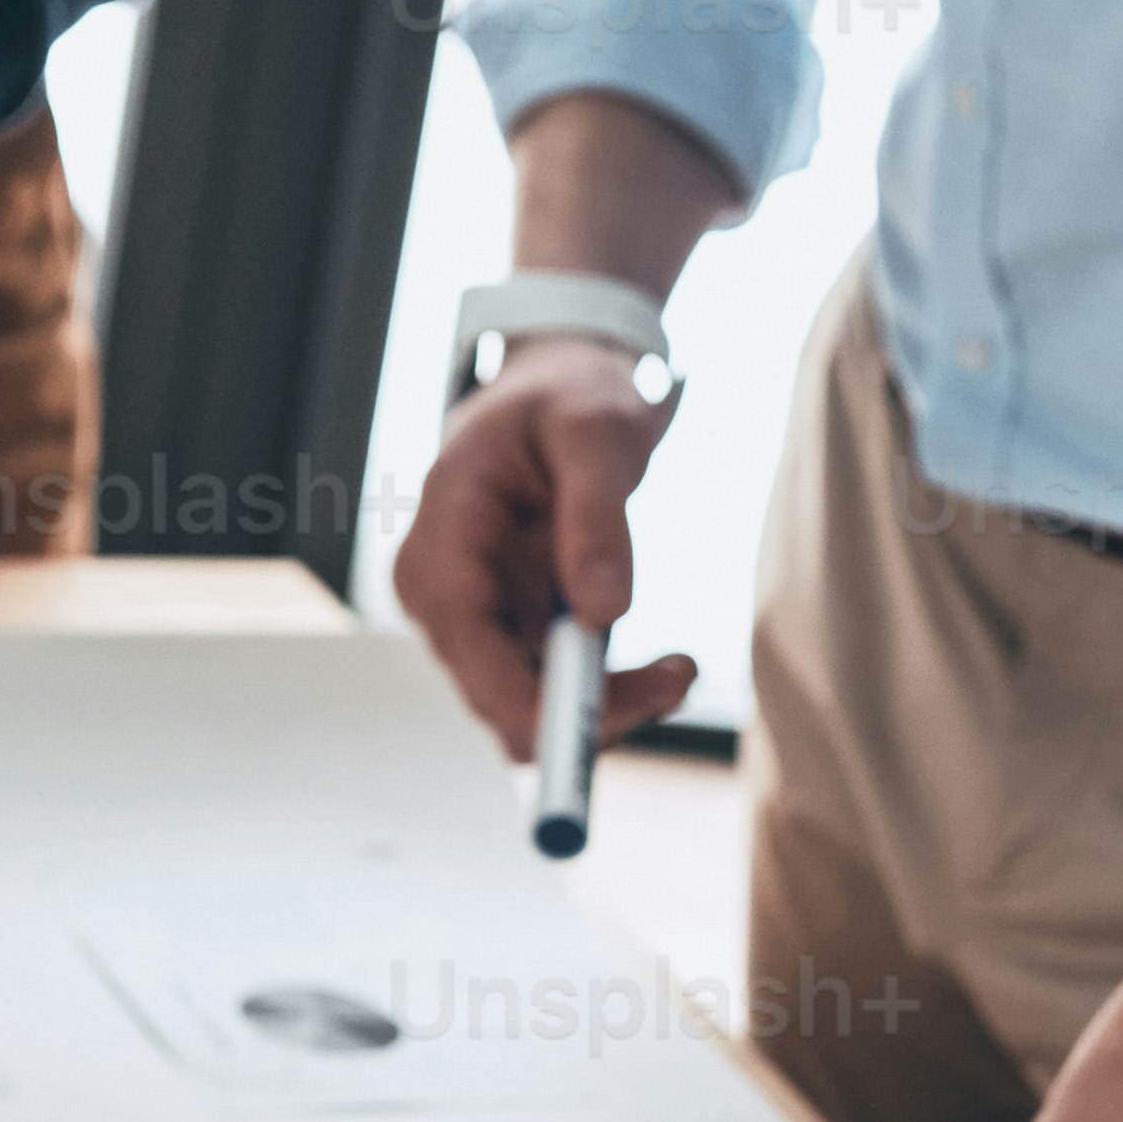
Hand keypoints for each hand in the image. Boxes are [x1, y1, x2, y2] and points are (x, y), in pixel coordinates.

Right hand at [392, 354, 698, 767]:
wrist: (559, 395)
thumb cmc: (569, 400)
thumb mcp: (595, 433)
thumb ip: (597, 517)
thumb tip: (603, 613)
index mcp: (441, 538)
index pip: (467, 640)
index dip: (523, 700)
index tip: (600, 726)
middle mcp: (441, 594)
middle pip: (499, 696)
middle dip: (587, 709)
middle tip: (679, 675)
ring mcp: (472, 621)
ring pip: (530, 711)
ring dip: (609, 706)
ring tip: (681, 668)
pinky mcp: (509, 636)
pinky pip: (553, 694)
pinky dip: (609, 695)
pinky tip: (665, 669)